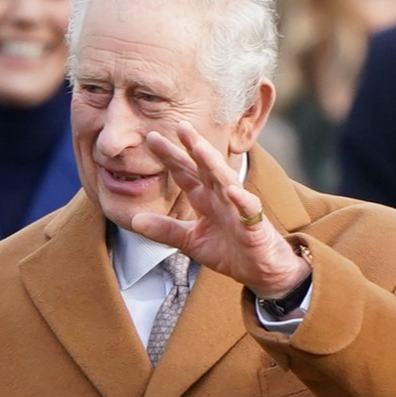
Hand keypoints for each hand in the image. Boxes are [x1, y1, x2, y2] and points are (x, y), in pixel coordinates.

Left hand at [131, 124, 310, 298]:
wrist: (261, 271)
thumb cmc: (230, 251)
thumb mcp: (190, 241)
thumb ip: (165, 230)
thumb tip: (134, 221)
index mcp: (205, 199)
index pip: (185, 172)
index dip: (170, 156)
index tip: (152, 137)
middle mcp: (221, 197)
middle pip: (205, 167)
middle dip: (193, 146)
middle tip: (180, 125)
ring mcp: (238, 209)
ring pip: (225, 181)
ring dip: (213, 164)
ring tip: (199, 147)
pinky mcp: (255, 226)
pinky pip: (248, 210)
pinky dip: (241, 200)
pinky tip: (232, 190)